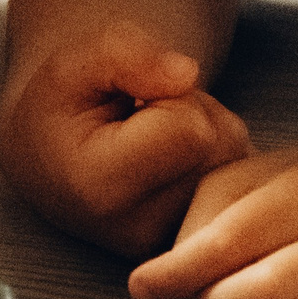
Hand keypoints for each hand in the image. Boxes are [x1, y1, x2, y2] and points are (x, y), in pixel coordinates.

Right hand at [0, 17, 251, 258]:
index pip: (188, 128)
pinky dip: (223, 160)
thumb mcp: (73, 62)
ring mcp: (173, 243)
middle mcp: (141, 229)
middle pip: (219, 143)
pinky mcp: (198, 245)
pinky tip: (179, 162)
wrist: (51, 162)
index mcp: (102, 189)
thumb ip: (124, 53)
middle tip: (144, 119)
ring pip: (237, 160)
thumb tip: (187, 72)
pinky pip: (246, 184)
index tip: (133, 103)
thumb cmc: (63, 108)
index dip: (171, 96)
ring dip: (211, 135)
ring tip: (157, 140)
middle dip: (195, 113)